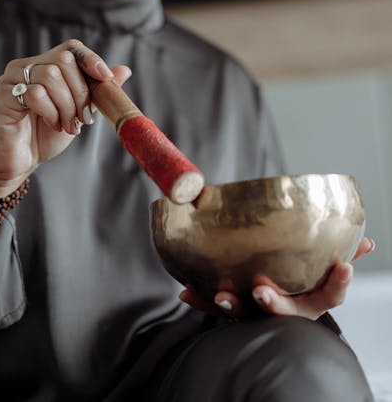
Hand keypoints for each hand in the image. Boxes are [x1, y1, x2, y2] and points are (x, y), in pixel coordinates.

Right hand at [0, 39, 130, 196]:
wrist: (16, 164)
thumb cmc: (43, 137)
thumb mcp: (77, 112)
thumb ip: (96, 91)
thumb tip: (124, 70)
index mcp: (44, 66)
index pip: (70, 48)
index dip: (90, 59)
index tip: (106, 78)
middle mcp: (26, 66)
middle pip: (64, 60)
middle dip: (81, 91)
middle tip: (82, 118)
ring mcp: (12, 79)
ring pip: (51, 76)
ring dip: (66, 105)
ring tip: (66, 125)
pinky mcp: (3, 96)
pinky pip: (35, 93)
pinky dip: (50, 112)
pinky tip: (51, 124)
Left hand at [179, 236, 375, 319]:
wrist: (274, 307)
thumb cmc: (303, 283)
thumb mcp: (325, 272)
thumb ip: (343, 253)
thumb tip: (368, 242)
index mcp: (311, 300)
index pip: (329, 295)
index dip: (336, 283)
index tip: (343, 266)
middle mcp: (286, 310)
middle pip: (283, 312)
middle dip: (272, 303)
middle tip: (260, 291)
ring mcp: (260, 313)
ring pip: (247, 314)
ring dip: (233, 304)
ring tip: (221, 295)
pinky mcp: (236, 311)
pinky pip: (217, 307)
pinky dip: (201, 299)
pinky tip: (186, 291)